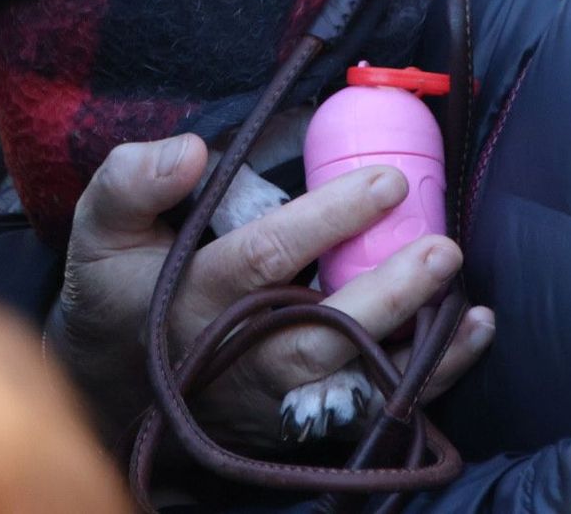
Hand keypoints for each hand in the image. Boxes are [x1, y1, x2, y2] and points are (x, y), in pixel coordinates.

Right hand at [47, 134, 494, 449]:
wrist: (113, 393)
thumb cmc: (118, 293)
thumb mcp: (100, 231)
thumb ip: (131, 182)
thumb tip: (192, 150)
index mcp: (191, 300)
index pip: (263, 258)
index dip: (326, 221)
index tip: (385, 182)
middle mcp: (240, 355)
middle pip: (321, 332)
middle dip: (387, 292)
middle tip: (444, 246)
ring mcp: (276, 396)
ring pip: (355, 378)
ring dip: (420, 343)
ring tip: (467, 296)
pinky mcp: (303, 420)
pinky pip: (374, 405)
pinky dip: (429, 375)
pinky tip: (470, 332)